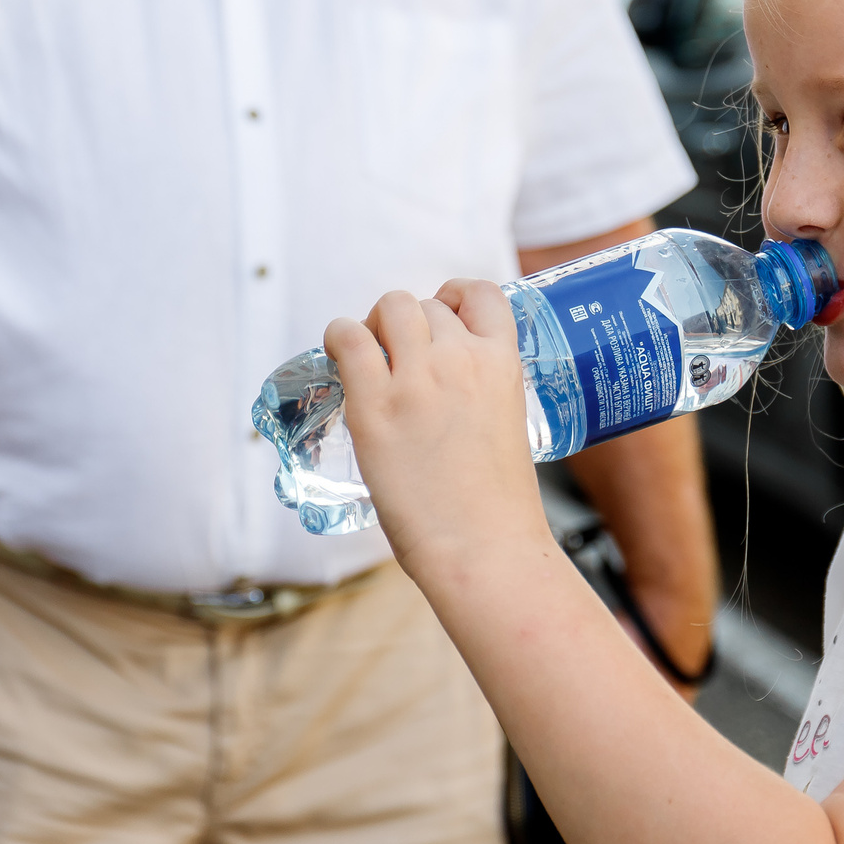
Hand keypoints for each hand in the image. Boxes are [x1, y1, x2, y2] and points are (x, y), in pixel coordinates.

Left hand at [324, 280, 548, 570]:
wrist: (485, 549)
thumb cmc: (498, 508)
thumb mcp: (505, 427)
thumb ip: (479, 394)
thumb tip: (441, 392)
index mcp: (503, 364)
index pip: (481, 294)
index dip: (454, 298)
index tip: (441, 316)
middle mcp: (461, 360)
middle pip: (425, 305)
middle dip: (407, 324)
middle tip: (394, 358)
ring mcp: (417, 380)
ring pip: (390, 309)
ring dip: (375, 327)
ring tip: (367, 359)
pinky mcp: (375, 407)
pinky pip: (347, 338)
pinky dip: (339, 338)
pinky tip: (338, 356)